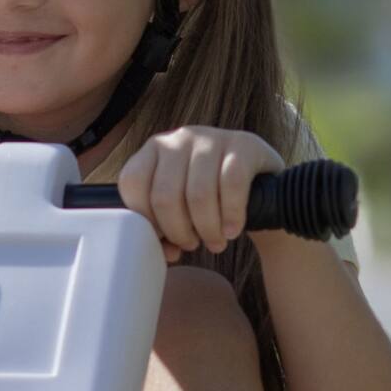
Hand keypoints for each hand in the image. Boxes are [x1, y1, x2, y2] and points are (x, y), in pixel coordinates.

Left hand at [114, 125, 280, 254]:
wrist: (259, 177)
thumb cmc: (211, 195)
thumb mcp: (181, 205)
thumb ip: (164, 226)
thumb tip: (166, 252)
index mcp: (154, 149)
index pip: (132, 182)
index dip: (146, 219)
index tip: (164, 238)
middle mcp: (179, 138)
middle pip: (165, 196)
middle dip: (178, 231)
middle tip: (192, 245)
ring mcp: (211, 138)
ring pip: (198, 194)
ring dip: (207, 229)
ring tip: (215, 242)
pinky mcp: (243, 144)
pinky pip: (231, 186)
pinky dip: (231, 215)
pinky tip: (232, 230)